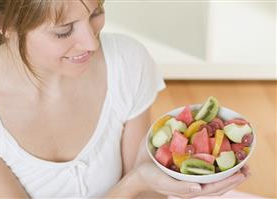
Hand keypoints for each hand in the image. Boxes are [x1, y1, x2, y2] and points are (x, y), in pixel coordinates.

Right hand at [132, 136, 249, 197]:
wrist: (140, 176)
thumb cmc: (150, 178)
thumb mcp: (163, 182)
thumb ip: (180, 188)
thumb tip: (198, 189)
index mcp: (189, 191)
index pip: (214, 189)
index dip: (229, 182)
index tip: (242, 173)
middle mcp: (193, 187)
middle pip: (218, 186)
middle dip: (234, 178)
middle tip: (248, 167)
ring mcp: (190, 182)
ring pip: (214, 181)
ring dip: (228, 174)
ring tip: (240, 166)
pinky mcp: (186, 176)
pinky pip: (205, 174)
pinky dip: (216, 170)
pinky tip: (220, 163)